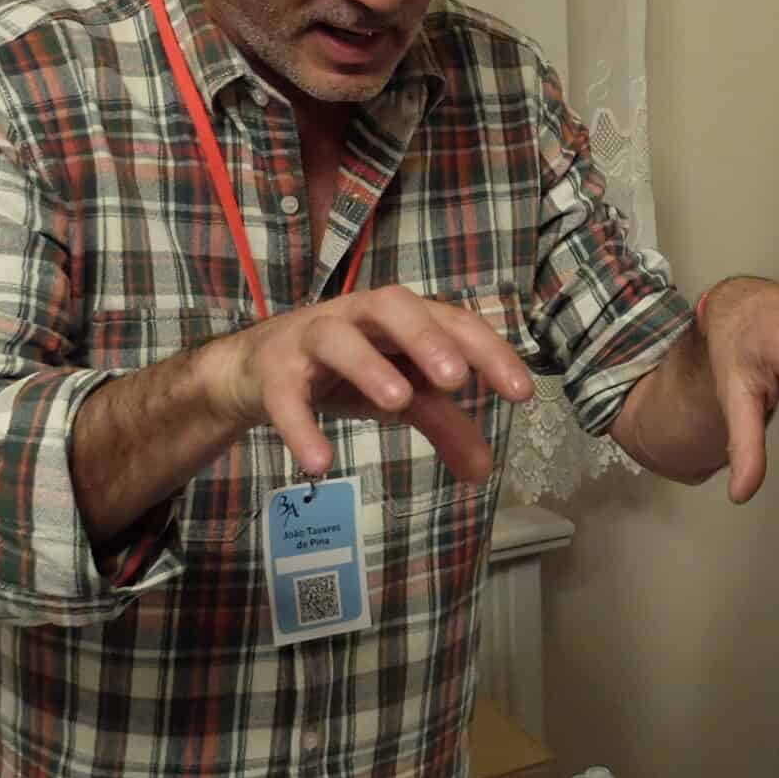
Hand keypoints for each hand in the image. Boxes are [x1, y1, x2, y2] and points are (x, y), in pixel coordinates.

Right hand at [201, 284, 535, 482]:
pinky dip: (301, 425)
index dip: (489, 352)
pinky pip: (285, 395)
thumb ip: (445, 425)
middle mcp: (358, 316)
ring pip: (336, 336)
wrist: (256, 371)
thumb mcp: (402, 397)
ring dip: (368, 366)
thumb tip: (484, 472)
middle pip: (392, 305)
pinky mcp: (273, 371)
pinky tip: (319, 463)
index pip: (452, 322)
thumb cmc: (346, 372)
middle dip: (426, 337)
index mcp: (401, 318)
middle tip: (456, 378)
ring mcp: (311, 338)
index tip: (522, 393)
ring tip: (397, 403)